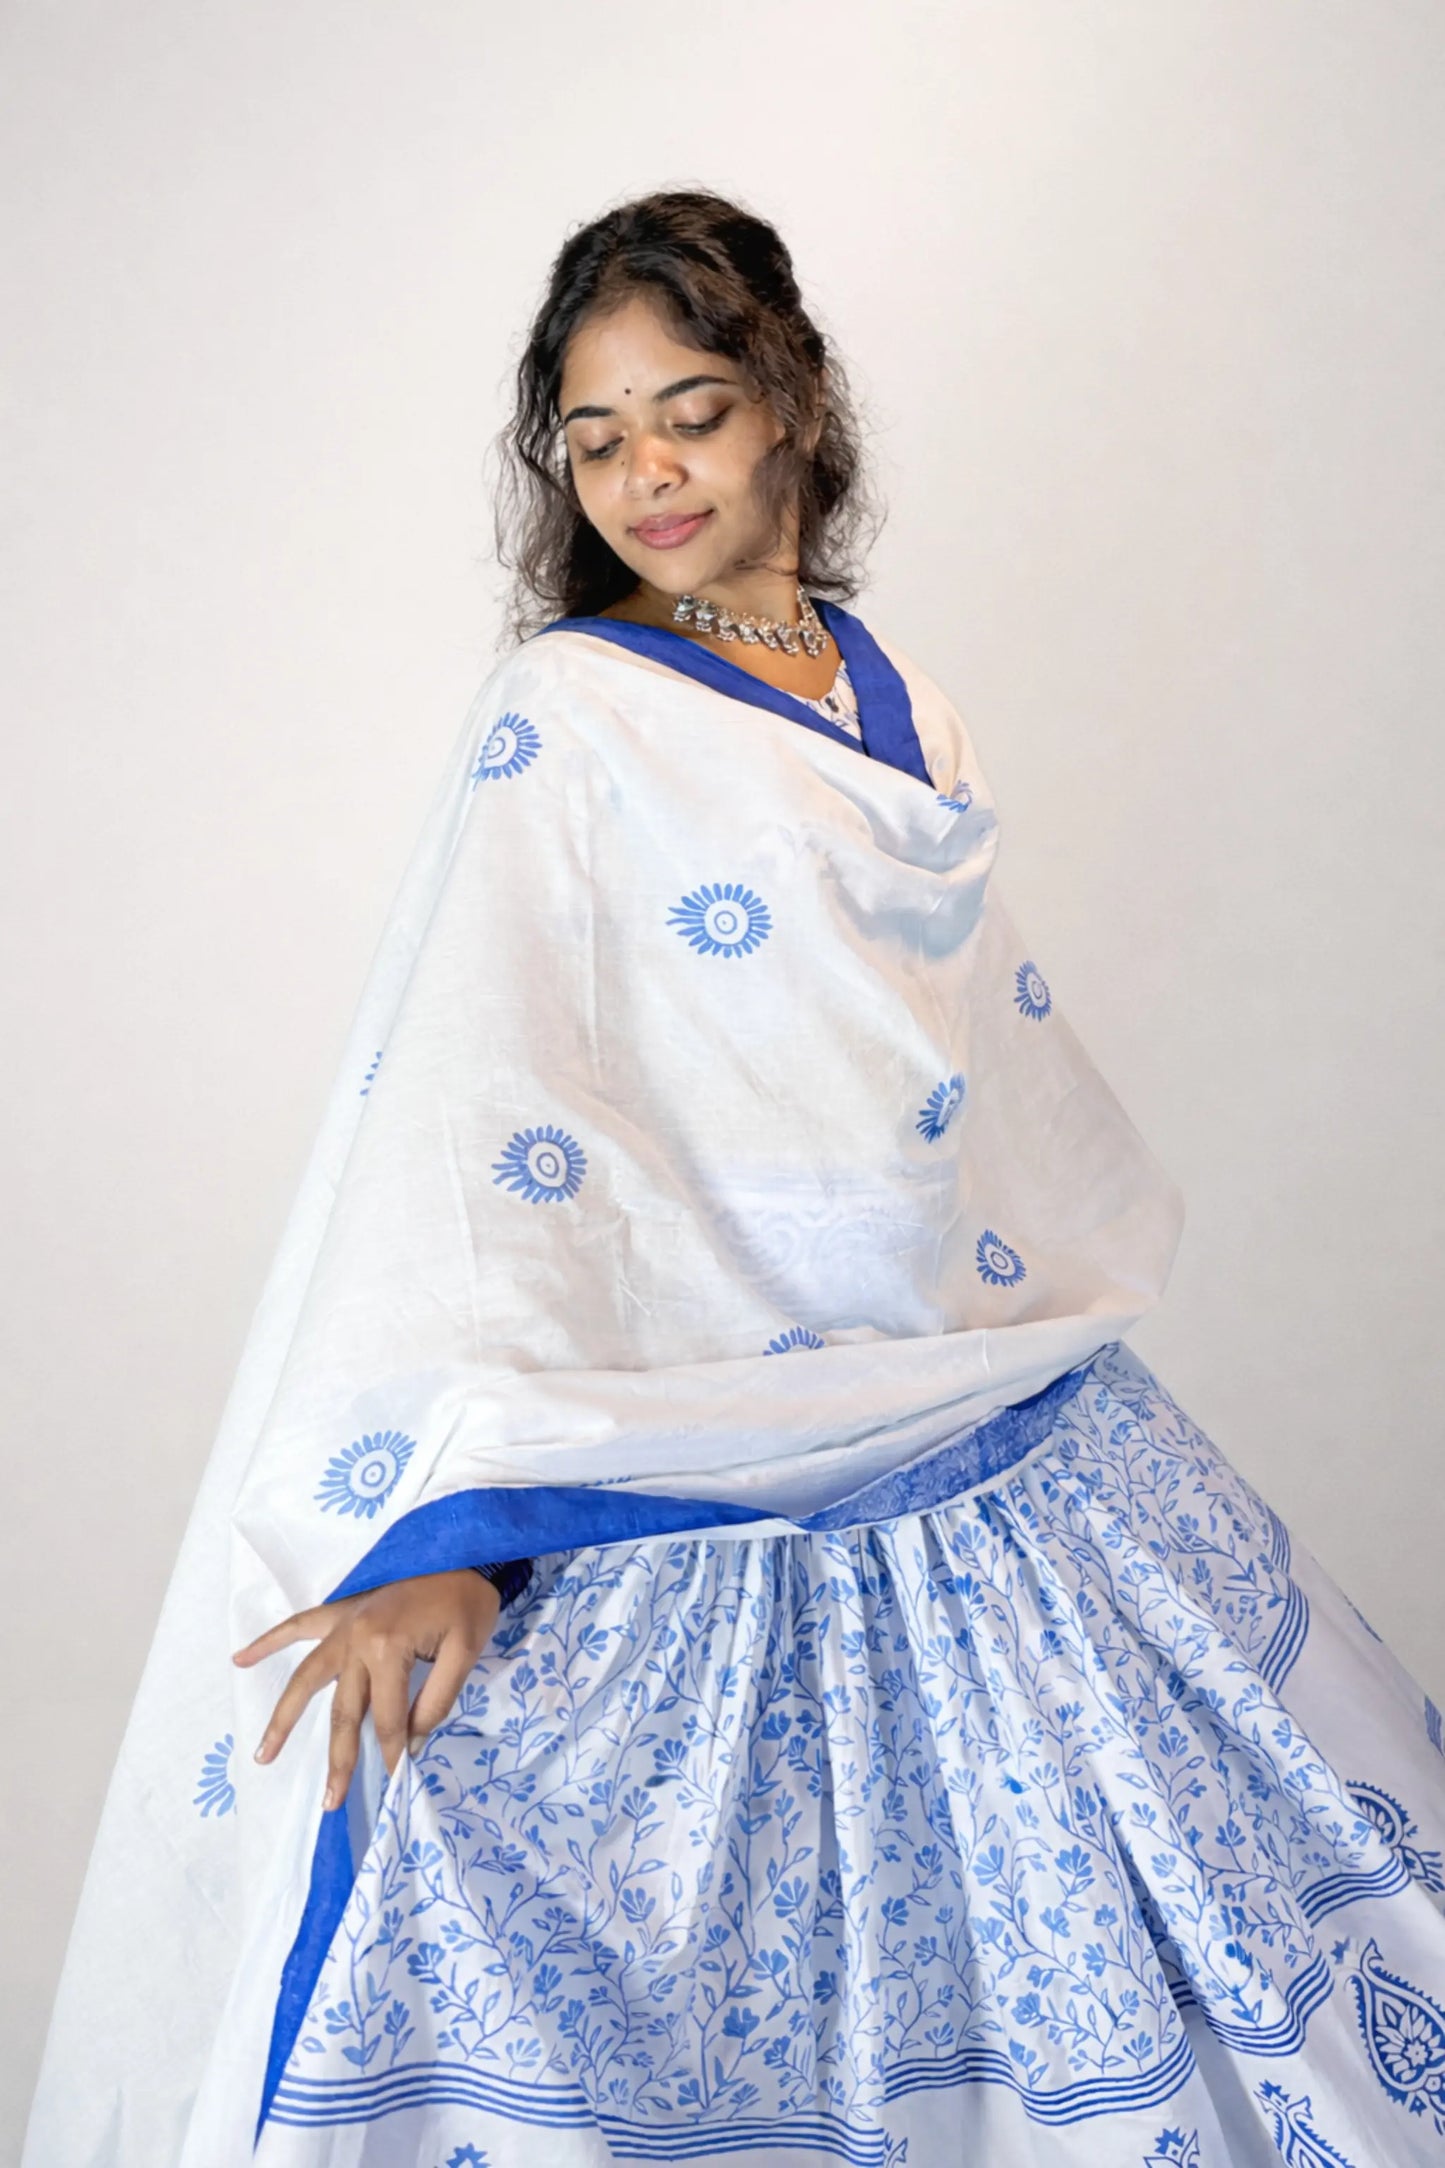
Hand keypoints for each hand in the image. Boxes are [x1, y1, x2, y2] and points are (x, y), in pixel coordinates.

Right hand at [232, 1569, 500, 1809]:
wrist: (465, 1549)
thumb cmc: (467, 1601)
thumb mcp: (467, 1652)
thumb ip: (436, 1700)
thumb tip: (409, 1743)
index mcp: (389, 1649)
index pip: (387, 1719)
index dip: (393, 1753)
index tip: (396, 1782)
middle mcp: (357, 1639)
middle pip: (343, 1712)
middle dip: (338, 1760)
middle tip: (330, 1802)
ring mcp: (344, 1624)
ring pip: (307, 1678)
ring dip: (283, 1718)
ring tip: (263, 1754)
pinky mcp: (341, 1610)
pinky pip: (299, 1625)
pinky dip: (269, 1641)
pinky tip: (240, 1658)